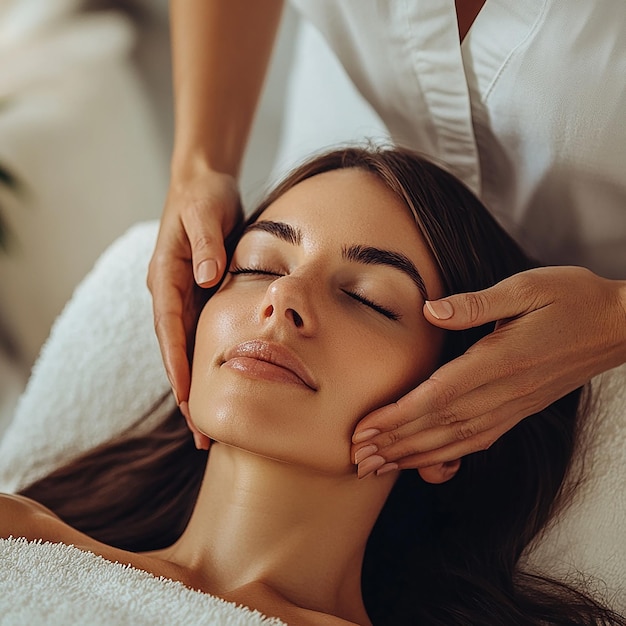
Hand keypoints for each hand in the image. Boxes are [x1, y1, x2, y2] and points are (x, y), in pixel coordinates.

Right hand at [148, 166, 241, 448]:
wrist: (204, 183)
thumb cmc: (203, 196)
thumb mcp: (205, 213)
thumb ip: (207, 244)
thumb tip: (208, 278)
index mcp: (167, 277)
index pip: (170, 329)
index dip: (178, 366)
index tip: (189, 401)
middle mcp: (171, 292)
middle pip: (176, 350)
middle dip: (186, 393)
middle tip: (200, 434)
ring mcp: (184, 296)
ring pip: (187, 349)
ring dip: (196, 387)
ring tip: (208, 426)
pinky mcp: (200, 294)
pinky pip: (201, 336)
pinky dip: (208, 363)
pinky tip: (220, 386)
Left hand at [351, 266, 625, 481]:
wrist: (618, 327)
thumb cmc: (572, 300)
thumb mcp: (526, 288)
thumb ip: (476, 303)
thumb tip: (430, 310)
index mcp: (499, 360)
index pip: (437, 396)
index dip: (397, 416)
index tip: (364, 429)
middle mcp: (504, 392)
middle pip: (439, 425)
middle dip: (394, 444)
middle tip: (358, 458)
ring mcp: (512, 407)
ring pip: (455, 440)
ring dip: (414, 456)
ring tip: (379, 467)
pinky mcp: (518, 411)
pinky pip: (478, 441)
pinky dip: (447, 456)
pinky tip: (425, 464)